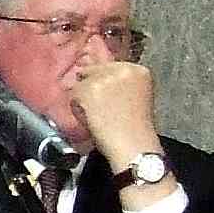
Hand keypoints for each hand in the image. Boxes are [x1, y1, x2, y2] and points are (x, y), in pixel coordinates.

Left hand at [69, 61, 167, 201]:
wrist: (133, 145)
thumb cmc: (135, 131)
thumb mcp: (136, 98)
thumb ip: (122, 86)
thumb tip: (99, 82)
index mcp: (139, 71)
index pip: (110, 67)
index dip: (103, 83)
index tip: (105, 98)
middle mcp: (123, 69)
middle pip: (94, 71)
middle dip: (92, 88)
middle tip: (99, 110)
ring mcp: (106, 77)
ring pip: (82, 83)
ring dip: (84, 100)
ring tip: (97, 117)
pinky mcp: (91, 88)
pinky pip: (74, 95)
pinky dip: (78, 109)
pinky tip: (91, 120)